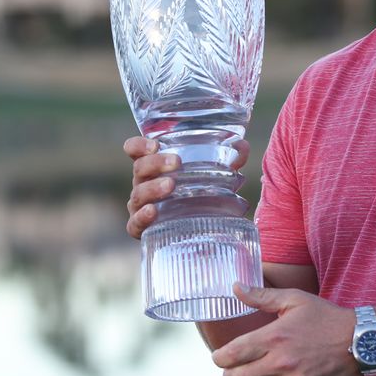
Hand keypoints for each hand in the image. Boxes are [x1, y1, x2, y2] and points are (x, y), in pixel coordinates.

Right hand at [122, 136, 250, 238]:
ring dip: (152, 188)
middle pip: (139, 168)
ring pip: (137, 194)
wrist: (199, 231)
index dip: (140, 144)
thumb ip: (230, 158)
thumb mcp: (215, 174)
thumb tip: (241, 146)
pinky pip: (134, 224)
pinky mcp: (142, 229)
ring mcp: (140, 206)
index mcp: (154, 166)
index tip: (155, 144)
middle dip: (155, 163)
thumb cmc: (201, 193)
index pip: (135, 149)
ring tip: (171, 185)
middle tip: (177, 162)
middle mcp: (143, 183)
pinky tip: (153, 211)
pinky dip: (142, 217)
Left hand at [212, 284, 359, 375]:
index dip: (219, 357)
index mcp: (275, 337)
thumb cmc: (328, 318)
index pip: (231, 355)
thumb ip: (262, 296)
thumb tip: (235, 287)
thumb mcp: (295, 299)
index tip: (219, 356)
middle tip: (231, 367)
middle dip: (229, 373)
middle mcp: (281, 363)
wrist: (362, 342)